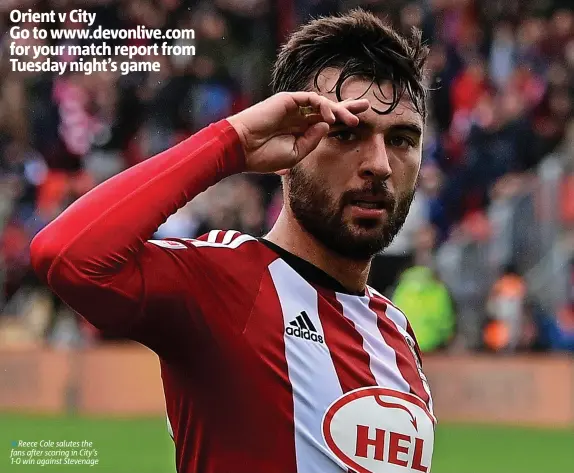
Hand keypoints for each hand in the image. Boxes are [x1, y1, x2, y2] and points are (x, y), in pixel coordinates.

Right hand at [227, 92, 368, 172]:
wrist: (242, 150)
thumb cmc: (264, 156)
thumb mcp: (296, 154)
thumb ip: (313, 140)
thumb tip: (328, 125)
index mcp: (299, 131)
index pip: (324, 123)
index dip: (341, 121)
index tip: (359, 124)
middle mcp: (297, 117)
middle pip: (327, 108)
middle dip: (347, 107)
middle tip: (368, 106)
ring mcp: (292, 107)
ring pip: (321, 103)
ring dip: (339, 111)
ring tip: (352, 122)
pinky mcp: (286, 100)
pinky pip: (310, 99)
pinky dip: (323, 106)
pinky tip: (331, 118)